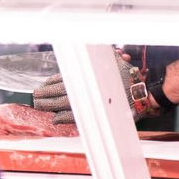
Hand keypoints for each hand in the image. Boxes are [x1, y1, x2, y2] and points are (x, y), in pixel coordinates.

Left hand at [32, 50, 150, 124]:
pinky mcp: (95, 112)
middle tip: (35, 97)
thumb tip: (81, 59)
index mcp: (88, 73)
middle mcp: (87, 86)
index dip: (51, 82)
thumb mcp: (112, 59)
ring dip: (51, 106)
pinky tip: (56, 119)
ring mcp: (90, 100)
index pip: (65, 78)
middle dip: (46, 95)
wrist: (142, 92)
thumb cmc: (128, 75)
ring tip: (40, 106)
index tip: (42, 86)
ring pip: (65, 103)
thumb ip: (95, 59)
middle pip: (61, 91)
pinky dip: (65, 118)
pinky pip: (76, 116)